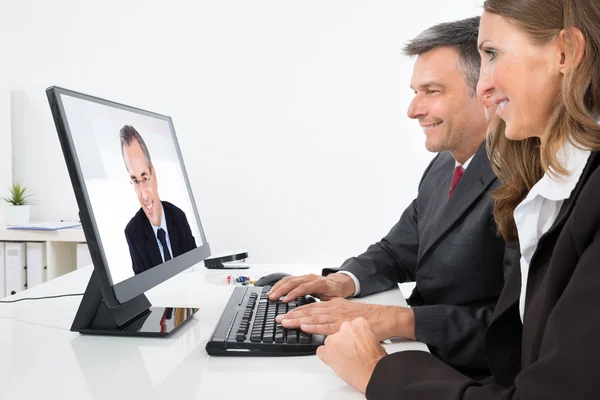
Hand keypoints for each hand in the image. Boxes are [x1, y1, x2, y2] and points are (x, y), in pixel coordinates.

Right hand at [267, 273, 354, 301]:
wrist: (339, 283)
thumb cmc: (336, 293)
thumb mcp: (334, 301)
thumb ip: (325, 307)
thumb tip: (318, 316)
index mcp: (319, 283)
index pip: (303, 287)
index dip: (293, 294)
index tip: (284, 300)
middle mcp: (311, 278)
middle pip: (293, 282)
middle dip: (281, 290)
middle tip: (272, 298)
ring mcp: (306, 277)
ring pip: (289, 279)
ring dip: (278, 287)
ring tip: (270, 295)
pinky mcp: (302, 278)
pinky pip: (289, 279)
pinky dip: (280, 284)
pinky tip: (274, 290)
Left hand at [276, 298, 415, 340]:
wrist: (385, 317)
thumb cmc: (369, 317)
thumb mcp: (348, 313)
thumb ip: (336, 316)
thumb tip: (324, 324)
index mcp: (334, 305)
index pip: (311, 307)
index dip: (297, 311)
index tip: (285, 314)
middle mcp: (334, 308)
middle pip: (309, 310)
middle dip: (292, 315)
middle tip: (278, 318)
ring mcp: (339, 316)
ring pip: (314, 317)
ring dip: (298, 320)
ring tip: (285, 322)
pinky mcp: (344, 325)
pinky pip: (327, 326)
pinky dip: (314, 326)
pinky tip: (305, 327)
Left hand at [316, 318, 386, 393]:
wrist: (372, 373)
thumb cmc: (375, 361)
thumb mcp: (374, 341)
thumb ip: (363, 337)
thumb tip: (358, 341)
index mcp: (359, 323)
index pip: (349, 326)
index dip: (350, 337)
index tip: (352, 343)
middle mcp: (346, 327)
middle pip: (338, 333)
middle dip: (342, 342)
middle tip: (349, 353)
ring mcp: (335, 338)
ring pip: (329, 342)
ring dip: (334, 350)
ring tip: (345, 360)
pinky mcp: (328, 350)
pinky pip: (321, 351)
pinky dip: (326, 357)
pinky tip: (335, 363)